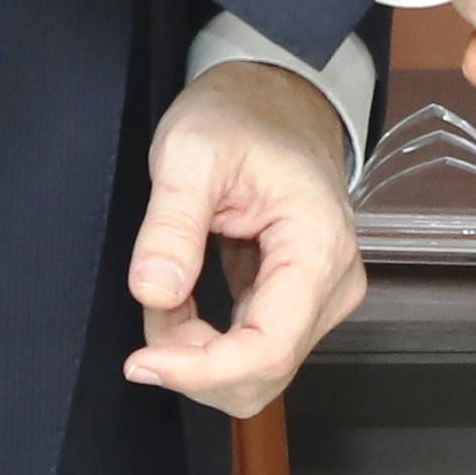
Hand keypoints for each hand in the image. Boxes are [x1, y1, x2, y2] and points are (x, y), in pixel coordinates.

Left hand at [124, 62, 361, 416]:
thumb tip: (155, 292)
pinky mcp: (300, 303)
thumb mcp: (188, 152)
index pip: (268, 350)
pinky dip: (204, 343)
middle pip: (263, 373)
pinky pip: (250, 351)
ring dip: (195, 353)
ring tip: (164, 292)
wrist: (274, 100)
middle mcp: (333, 283)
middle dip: (192, 362)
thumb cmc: (239, 116)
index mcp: (318, 247)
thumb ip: (172, 223)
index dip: (201, 372)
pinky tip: (181, 299)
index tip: (142, 362)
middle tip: (150, 304)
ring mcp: (321, 297)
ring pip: (254, 371)